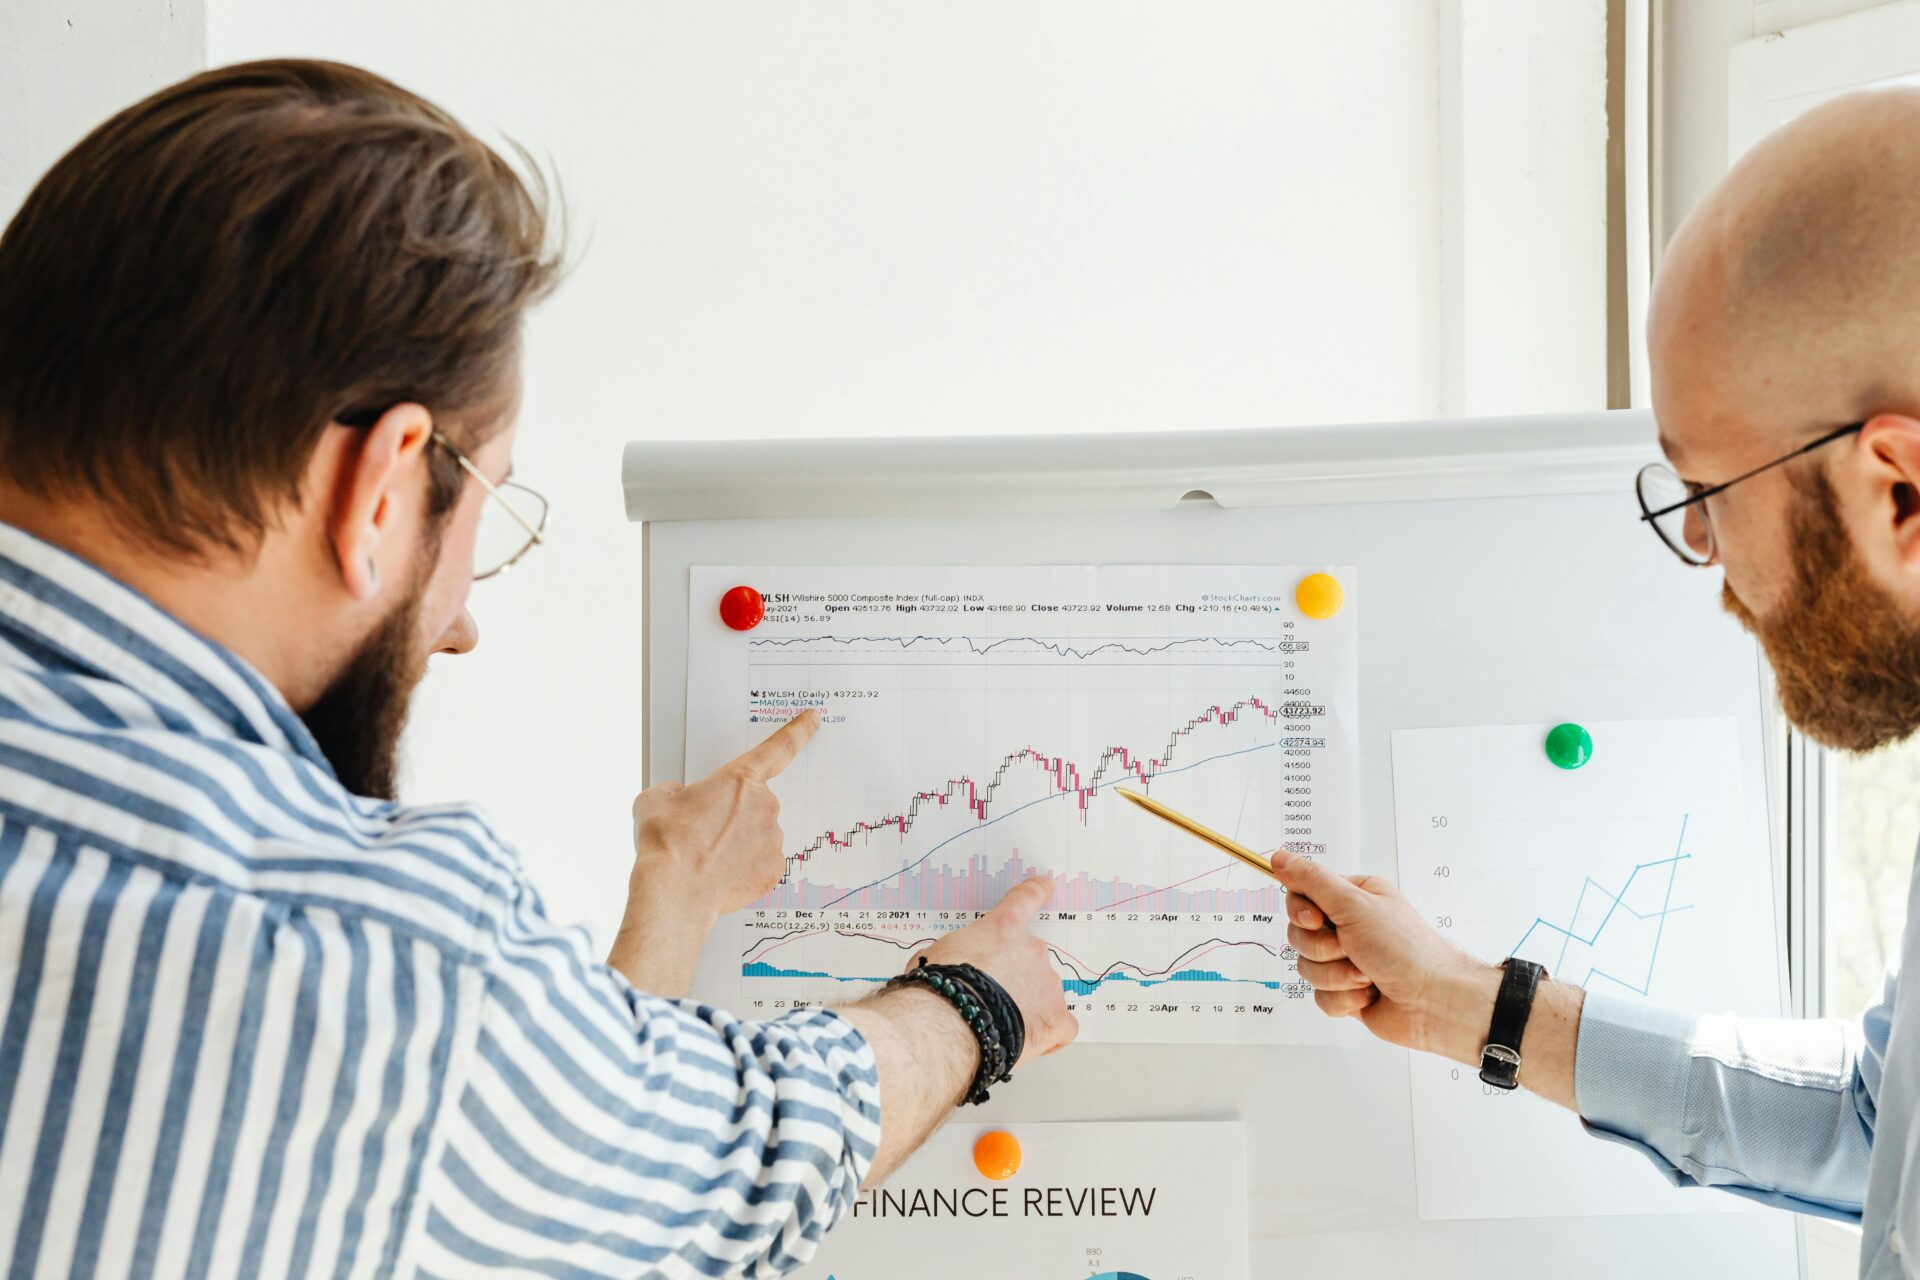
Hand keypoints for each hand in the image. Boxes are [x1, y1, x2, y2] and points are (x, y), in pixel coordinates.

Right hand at [628, 711, 818, 922]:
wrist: (675, 893)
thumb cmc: (666, 844)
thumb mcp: (654, 800)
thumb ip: (673, 790)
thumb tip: (677, 796)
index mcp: (739, 780)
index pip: (778, 747)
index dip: (799, 730)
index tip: (814, 718)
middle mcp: (764, 806)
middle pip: (754, 804)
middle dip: (734, 814)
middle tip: (704, 832)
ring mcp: (772, 840)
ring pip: (758, 835)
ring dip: (739, 842)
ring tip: (707, 857)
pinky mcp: (774, 870)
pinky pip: (761, 862)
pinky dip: (744, 867)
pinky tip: (720, 874)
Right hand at [914, 875, 1077, 1064]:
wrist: (950, 1022)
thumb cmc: (938, 987)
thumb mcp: (936, 954)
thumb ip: (957, 954)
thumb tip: (951, 969)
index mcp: (1003, 928)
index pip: (1024, 899)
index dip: (1037, 890)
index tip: (1047, 883)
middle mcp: (1033, 950)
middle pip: (1030, 960)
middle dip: (1014, 977)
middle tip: (989, 998)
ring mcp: (1048, 984)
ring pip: (1044, 993)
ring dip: (1027, 1005)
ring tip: (998, 1025)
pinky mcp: (1054, 1019)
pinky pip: (1063, 1026)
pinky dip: (1052, 1032)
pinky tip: (1035, 1040)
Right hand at [1271, 854, 1497, 1062]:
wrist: (1434, 1002)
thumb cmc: (1405, 949)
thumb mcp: (1354, 904)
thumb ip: (1312, 880)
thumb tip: (1279, 857)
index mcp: (1353, 897)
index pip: (1301, 896)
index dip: (1302, 912)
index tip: (1318, 920)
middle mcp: (1349, 926)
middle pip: (1299, 935)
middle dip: (1323, 949)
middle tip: (1350, 949)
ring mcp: (1347, 961)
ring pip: (1307, 968)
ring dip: (1336, 976)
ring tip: (1366, 976)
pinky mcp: (1347, 992)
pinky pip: (1320, 996)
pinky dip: (1343, 999)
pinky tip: (1368, 995)